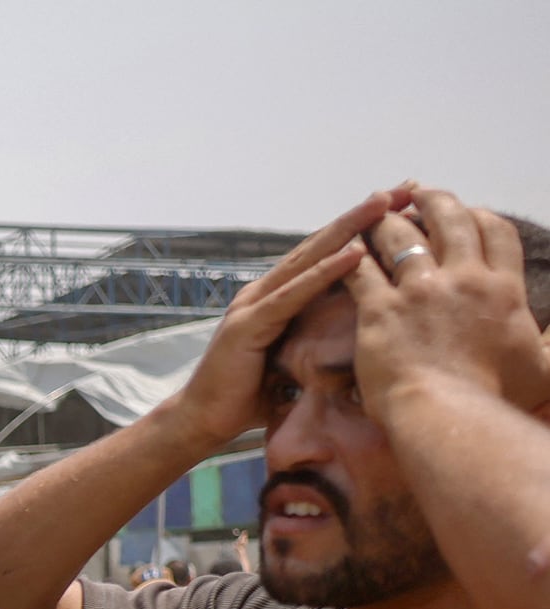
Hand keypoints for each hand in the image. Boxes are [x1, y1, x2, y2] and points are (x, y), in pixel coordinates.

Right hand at [161, 190, 408, 449]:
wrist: (201, 421)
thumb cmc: (251, 395)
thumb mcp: (298, 357)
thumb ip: (321, 334)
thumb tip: (367, 331)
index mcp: (281, 296)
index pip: (329, 253)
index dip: (365, 226)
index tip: (407, 205)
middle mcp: (267, 290)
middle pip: (323, 244)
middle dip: (365, 214)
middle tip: (406, 187)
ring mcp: (255, 304)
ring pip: (309, 259)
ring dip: (348, 229)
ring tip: (385, 204)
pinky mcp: (249, 325)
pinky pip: (294, 295)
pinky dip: (324, 272)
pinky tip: (355, 253)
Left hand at [348, 189, 549, 420]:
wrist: (450, 415)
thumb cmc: (498, 398)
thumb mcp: (544, 366)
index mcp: (503, 289)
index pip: (495, 232)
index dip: (480, 216)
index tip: (468, 212)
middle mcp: (463, 280)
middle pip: (449, 221)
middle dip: (434, 201)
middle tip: (418, 194)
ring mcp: (419, 291)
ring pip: (399, 236)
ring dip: (387, 221)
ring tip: (376, 216)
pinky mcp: (379, 309)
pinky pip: (360, 270)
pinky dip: (351, 256)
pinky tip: (343, 251)